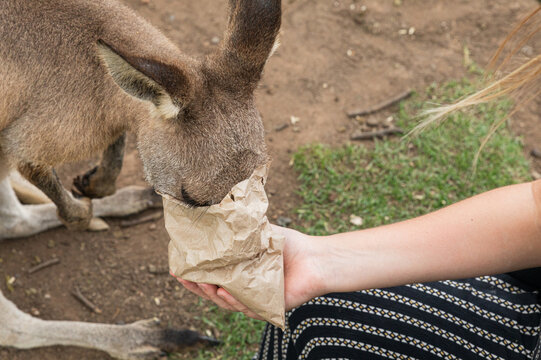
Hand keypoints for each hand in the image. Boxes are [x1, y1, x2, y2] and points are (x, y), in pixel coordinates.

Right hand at [171, 225, 326, 319]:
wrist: (316, 258)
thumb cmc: (289, 245)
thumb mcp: (259, 233)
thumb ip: (239, 228)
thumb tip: (215, 210)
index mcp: (238, 272)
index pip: (210, 276)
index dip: (193, 273)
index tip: (177, 266)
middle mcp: (243, 287)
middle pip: (212, 292)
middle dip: (195, 284)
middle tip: (182, 275)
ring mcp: (253, 299)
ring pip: (225, 302)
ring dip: (211, 293)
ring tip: (202, 281)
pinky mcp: (266, 308)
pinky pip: (245, 308)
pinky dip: (233, 301)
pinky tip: (224, 292)